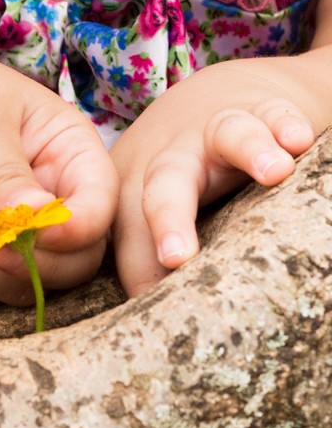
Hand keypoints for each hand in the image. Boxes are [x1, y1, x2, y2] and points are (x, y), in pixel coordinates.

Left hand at [0, 42, 117, 307]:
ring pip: (20, 286)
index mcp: (72, 156)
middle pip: (70, 265)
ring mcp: (12, 232)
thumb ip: (6, 177)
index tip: (29, 230)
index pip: (99, 210)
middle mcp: (52, 200)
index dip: (73, 232)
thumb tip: (38, 222)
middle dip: (21, 261)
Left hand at [112, 56, 326, 295]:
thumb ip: (151, 259)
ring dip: (248, 150)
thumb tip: (160, 331)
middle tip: (178, 257)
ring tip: (276, 171)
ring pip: (224, 135)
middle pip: (159, 188)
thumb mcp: (153, 211)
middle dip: (167, 221)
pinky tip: (300, 141)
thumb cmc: (184, 176)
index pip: (128, 239)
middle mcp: (165, 159)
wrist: (219, 97)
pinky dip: (286, 124)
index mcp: (130, 193)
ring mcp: (212, 129)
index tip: (149, 308)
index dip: (138, 272)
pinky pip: (273, 113)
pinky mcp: (259, 108)